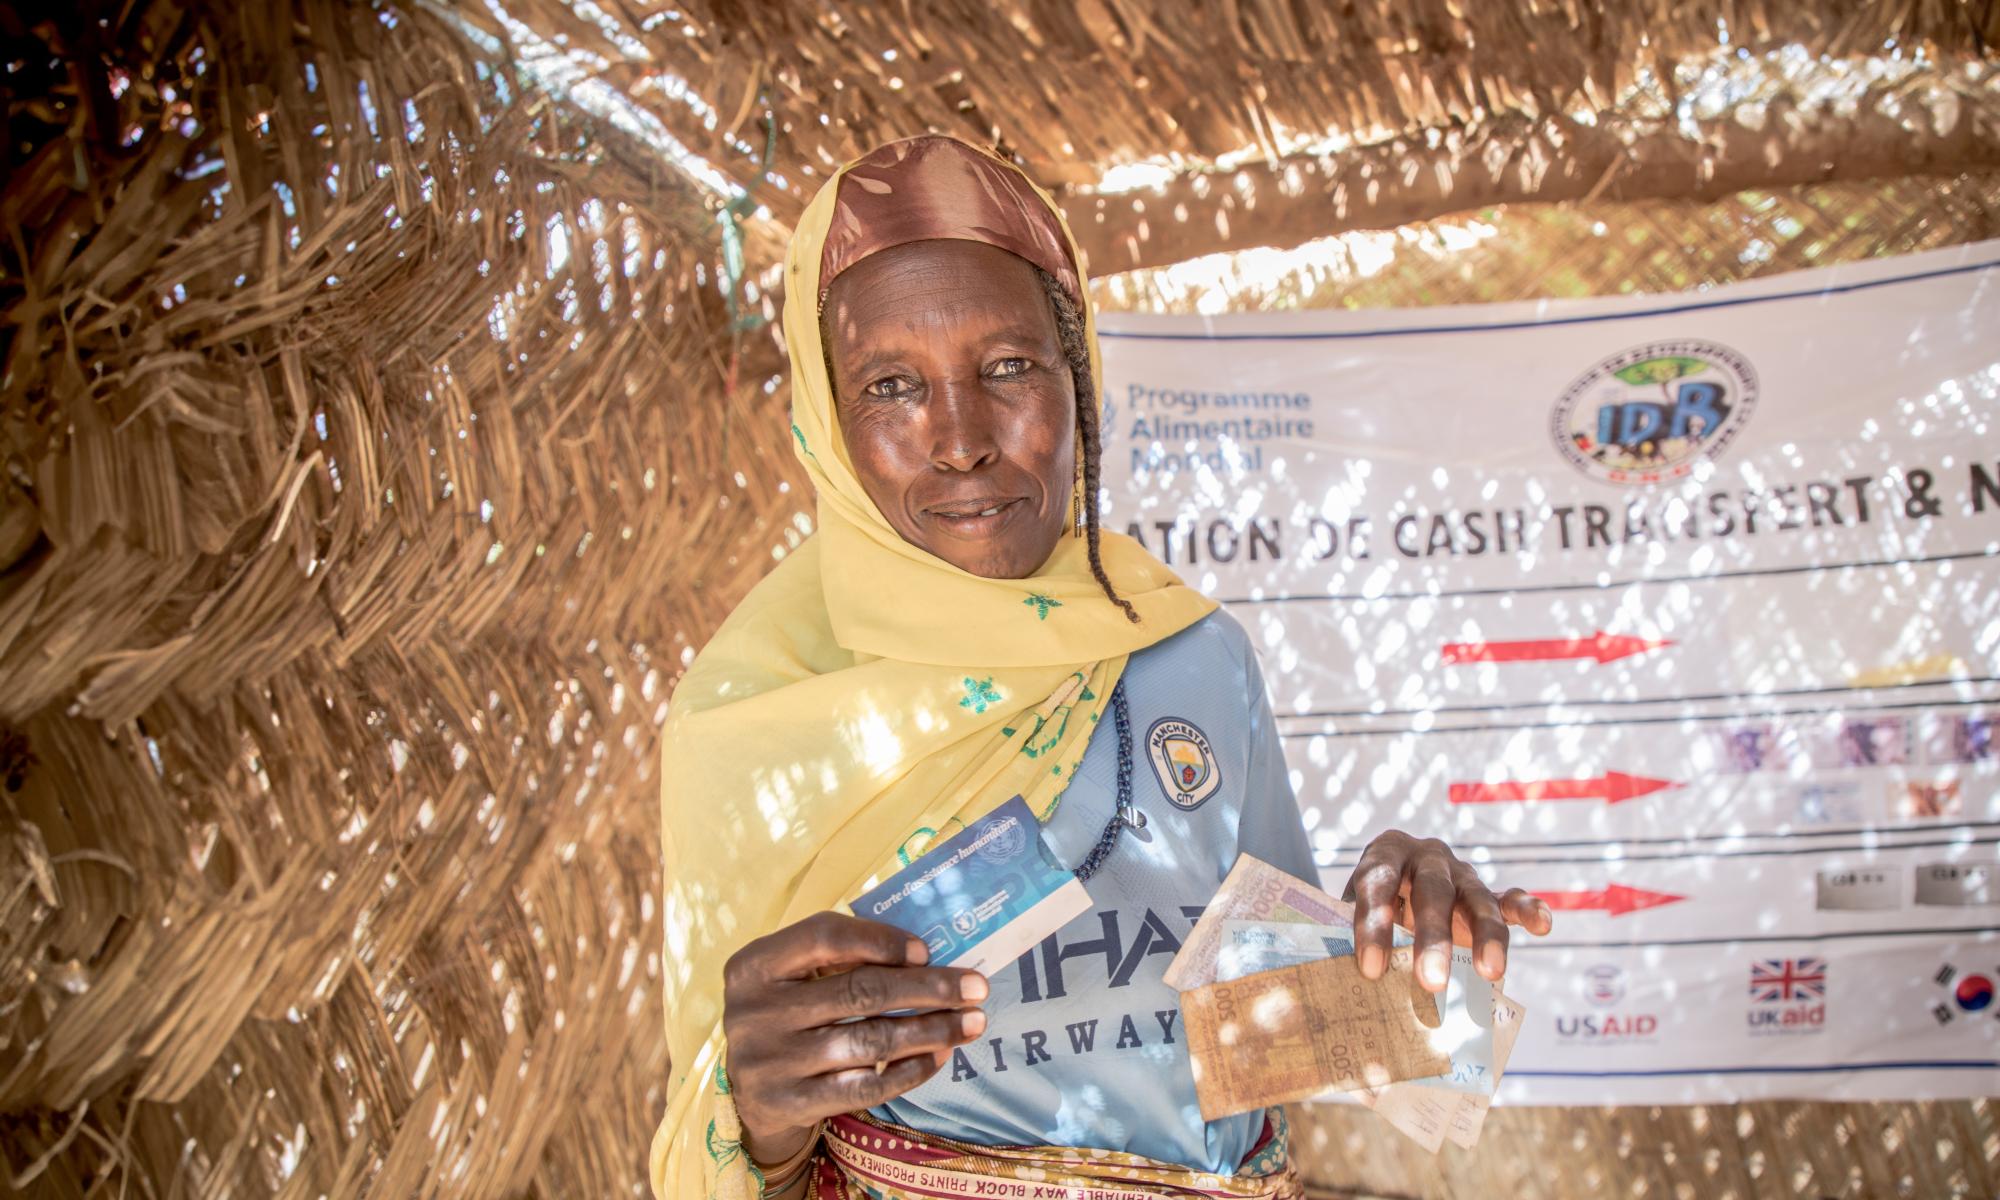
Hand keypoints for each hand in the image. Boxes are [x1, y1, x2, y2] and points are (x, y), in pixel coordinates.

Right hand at [721, 912, 988, 1163]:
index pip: (822, 936)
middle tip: (976, 988)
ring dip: (931, 1030)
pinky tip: (939, 1057)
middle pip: (858, 992)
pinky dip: (909, 1071)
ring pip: (869, 1041)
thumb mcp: (793, 980)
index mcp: (754, 965)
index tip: (926, 951)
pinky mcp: (789, 1104)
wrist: (748, 1097)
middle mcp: (754, 1012)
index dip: (879, 940)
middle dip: (927, 989)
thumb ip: (839, 960)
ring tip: (972, 1023)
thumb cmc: (787, 1019)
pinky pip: (865, 1087)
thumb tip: (925, 956)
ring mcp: (769, 1062)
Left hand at [1340, 829, 1551, 991]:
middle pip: (1433, 892)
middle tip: (1429, 982)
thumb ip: (1345, 938)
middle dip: (1432, 938)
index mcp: (1385, 854)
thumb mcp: (1346, 913)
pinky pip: (1511, 900)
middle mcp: (1427, 857)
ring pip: (1478, 900)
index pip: (1377, 884)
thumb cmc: (1366, 908)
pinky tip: (1543, 925)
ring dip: (1486, 937)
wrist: (1394, 882)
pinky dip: (1529, 910)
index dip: (1373, 926)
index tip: (1369, 970)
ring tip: (1490, 974)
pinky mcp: (1488, 893)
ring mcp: (1461, 874)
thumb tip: (1340, 989)